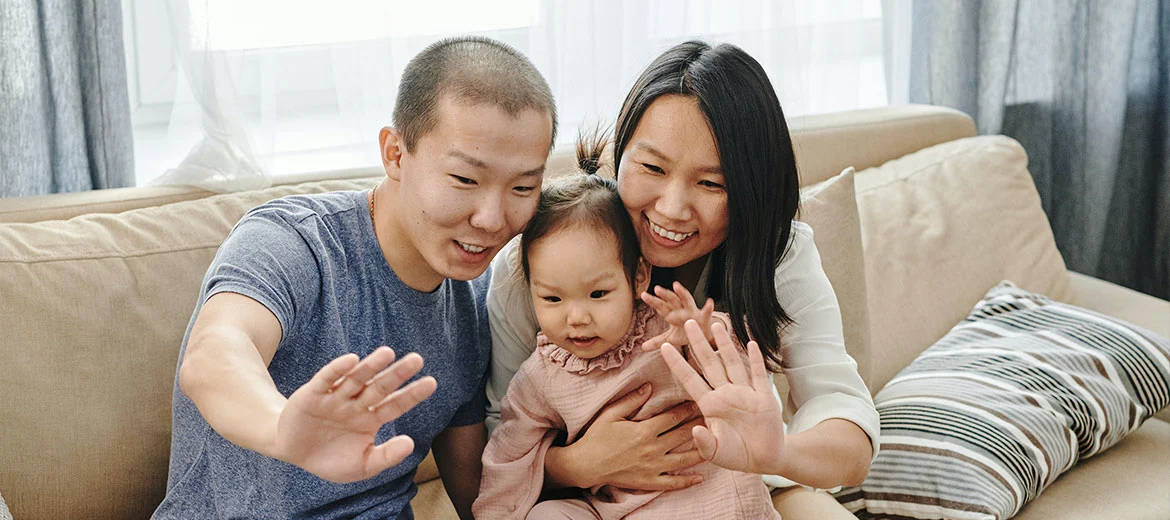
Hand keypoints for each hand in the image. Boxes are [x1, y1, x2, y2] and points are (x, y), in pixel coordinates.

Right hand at [272, 347, 436, 482]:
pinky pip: (327, 379)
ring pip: (356, 379)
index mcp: (370, 419)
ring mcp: (335, 397)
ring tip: (388, 353)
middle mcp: (356, 404)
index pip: (395, 405)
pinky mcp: (313, 394)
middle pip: (380, 386)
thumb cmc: (330, 458)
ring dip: (371, 366)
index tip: (432, 382)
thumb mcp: (362, 465)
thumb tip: (411, 443)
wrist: (293, 452)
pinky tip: (351, 360)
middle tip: (417, 359)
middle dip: (397, 374)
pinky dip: (337, 370)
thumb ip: (386, 456)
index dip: (412, 394)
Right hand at [550, 384, 705, 490]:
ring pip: (683, 460)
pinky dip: (687, 481)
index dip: (687, 410)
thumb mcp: (610, 414)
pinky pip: (672, 483)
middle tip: (714, 418)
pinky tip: (700, 477)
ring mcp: (652, 468)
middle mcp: (652, 449)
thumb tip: (649, 387)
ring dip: (701, 451)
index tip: (698, 402)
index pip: (672, 418)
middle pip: (682, 436)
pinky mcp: (649, 482)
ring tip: (715, 443)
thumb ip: (631, 400)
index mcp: (643, 431)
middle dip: (699, 425)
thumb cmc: (596, 437)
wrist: (586, 465)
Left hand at [640, 281, 714, 351]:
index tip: (643, 295)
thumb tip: (642, 347)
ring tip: (676, 286)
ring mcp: (693, 313)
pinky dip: (708, 307)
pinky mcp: (704, 318)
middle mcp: (681, 311)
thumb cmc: (687, 334)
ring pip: (687, 301)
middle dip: (665, 295)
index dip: (653, 301)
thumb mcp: (671, 339)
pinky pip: (706, 312)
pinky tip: (709, 302)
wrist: (704, 338)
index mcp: (672, 315)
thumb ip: (657, 341)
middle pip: (672, 301)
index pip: (661, 306)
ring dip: (682, 293)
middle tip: (657, 289)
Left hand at [661, 320, 785, 474]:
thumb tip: (695, 429)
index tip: (664, 346)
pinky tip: (751, 343)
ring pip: (732, 363)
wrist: (764, 459)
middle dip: (698, 343)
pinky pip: (758, 375)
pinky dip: (755, 360)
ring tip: (716, 326)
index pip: (690, 379)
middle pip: (709, 363)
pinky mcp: (763, 397)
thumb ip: (705, 443)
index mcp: (710, 405)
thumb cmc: (737, 455)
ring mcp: (744, 393)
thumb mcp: (716, 453)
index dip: (677, 363)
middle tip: (688, 322)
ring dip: (725, 344)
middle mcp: (725, 394)